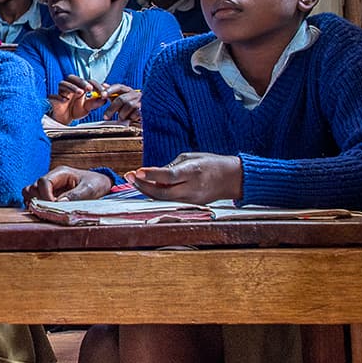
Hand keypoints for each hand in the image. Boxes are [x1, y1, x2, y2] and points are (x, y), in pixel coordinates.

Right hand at [22, 166, 112, 203]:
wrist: (101, 185)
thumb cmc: (96, 184)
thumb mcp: (90, 189)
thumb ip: (75, 195)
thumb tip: (59, 203)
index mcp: (61, 173)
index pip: (43, 182)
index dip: (45, 196)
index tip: (54, 205)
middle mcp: (52, 179)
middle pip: (32, 187)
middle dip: (38, 200)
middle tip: (50, 209)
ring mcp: (49, 187)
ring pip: (30, 193)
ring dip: (34, 203)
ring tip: (46, 211)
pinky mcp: (49, 195)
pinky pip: (34, 199)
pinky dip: (36, 206)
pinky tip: (46, 212)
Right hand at [47, 75, 108, 123]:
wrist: (64, 119)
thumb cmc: (75, 110)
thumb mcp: (88, 107)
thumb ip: (96, 103)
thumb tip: (105, 99)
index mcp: (79, 86)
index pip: (88, 81)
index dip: (96, 85)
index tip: (103, 92)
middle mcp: (69, 86)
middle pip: (73, 78)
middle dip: (82, 82)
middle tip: (90, 88)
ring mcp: (60, 91)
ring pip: (63, 84)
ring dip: (72, 87)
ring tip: (80, 92)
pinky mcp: (53, 98)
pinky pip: (54, 96)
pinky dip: (59, 97)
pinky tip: (64, 100)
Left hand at [101, 85, 140, 124]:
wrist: (137, 112)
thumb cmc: (125, 104)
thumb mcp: (117, 98)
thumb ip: (110, 92)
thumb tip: (103, 85)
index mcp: (127, 90)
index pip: (118, 87)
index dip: (110, 90)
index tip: (102, 96)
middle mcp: (134, 94)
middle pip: (122, 98)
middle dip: (112, 108)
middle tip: (105, 116)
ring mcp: (139, 101)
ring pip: (129, 105)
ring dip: (122, 114)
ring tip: (119, 118)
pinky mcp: (143, 110)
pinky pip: (136, 113)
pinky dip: (129, 117)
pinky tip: (127, 119)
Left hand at [124, 153, 243, 203]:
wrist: (232, 179)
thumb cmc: (212, 164)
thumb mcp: (191, 157)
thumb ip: (171, 166)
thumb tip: (153, 174)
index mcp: (193, 172)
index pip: (169, 176)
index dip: (152, 175)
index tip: (137, 171)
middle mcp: (192, 189)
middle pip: (162, 193)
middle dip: (143, 185)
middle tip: (129, 176)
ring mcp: (191, 200)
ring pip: (163, 199)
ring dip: (147, 190)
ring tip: (134, 180)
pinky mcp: (191, 205)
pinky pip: (169, 201)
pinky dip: (157, 194)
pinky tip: (148, 187)